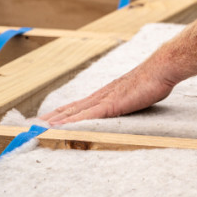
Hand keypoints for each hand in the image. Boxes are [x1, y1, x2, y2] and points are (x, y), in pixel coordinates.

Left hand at [42, 62, 176, 125]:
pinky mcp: (110, 105)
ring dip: (55, 121)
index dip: (63, 113)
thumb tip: (129, 106)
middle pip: (70, 109)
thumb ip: (129, 102)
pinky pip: (85, 117)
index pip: (79, 105)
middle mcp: (101, 96)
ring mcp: (104, 99)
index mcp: (106, 94)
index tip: (49, 118)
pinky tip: (58, 127)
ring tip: (39, 127)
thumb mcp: (138, 94)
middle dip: (52, 118)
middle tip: (35, 125)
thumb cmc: (154, 80)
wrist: (161, 68)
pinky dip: (70, 123)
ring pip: (73, 113)